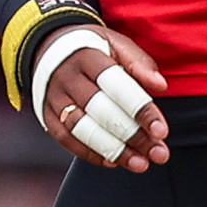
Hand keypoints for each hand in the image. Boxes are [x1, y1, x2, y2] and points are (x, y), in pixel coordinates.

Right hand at [34, 26, 170, 172]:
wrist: (50, 46)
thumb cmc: (93, 49)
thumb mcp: (117, 43)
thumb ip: (139, 62)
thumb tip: (160, 85)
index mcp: (87, 55)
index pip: (117, 86)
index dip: (140, 110)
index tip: (161, 131)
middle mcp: (67, 77)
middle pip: (101, 111)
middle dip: (132, 136)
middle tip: (159, 154)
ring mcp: (53, 97)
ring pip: (82, 129)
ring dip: (113, 150)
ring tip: (140, 163)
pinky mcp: (46, 114)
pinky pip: (65, 139)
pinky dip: (89, 153)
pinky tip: (112, 161)